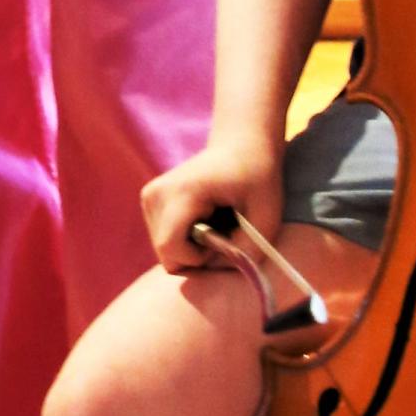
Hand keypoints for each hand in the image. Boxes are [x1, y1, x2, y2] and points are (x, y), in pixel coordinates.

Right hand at [142, 136, 285, 277]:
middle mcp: (156, 193)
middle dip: (196, 256)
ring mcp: (149, 196)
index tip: (225, 243)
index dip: (198, 259)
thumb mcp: (266, 215)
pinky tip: (204, 220)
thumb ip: (247, 250)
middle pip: (166, 253)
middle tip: (224, 233)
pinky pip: (164, 239)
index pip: (170, 248)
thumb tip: (217, 270)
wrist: (241, 145)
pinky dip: (185, 239)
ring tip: (215, 223)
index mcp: (182, 192)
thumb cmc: (258, 178)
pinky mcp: (150, 200)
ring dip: (192, 248)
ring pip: (164, 249)